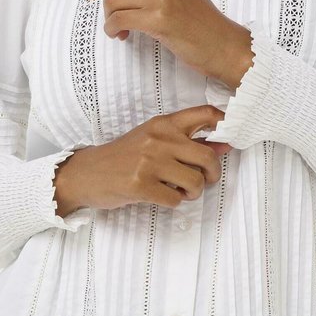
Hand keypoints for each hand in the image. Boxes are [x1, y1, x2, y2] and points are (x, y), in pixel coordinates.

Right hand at [53, 105, 233, 213]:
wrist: (87, 173)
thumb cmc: (124, 157)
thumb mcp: (154, 140)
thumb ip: (187, 141)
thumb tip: (224, 145)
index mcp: (163, 124)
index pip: (204, 113)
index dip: (225, 124)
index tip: (228, 139)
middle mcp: (158, 139)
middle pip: (208, 156)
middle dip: (212, 174)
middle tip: (204, 180)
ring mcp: (149, 162)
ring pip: (195, 181)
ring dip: (193, 192)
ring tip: (180, 190)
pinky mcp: (141, 185)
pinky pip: (176, 199)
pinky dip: (174, 202)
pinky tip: (162, 195)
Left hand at [85, 0, 251, 84]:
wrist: (224, 45)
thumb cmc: (203, 25)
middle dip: (106, 5)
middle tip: (114, 21)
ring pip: (113, 1)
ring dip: (110, 19)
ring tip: (121, 31)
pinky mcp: (160, 18)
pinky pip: (119, 19)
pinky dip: (113, 29)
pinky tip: (122, 36)